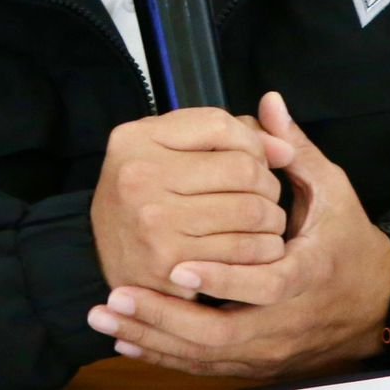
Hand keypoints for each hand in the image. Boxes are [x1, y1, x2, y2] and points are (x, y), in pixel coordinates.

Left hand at [86, 91, 389, 378]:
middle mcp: (285, 321)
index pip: (263, 285)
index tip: (175, 265)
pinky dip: (165, 357)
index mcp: (307, 275)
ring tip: (108, 319)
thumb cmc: (347, 242)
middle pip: (220, 336)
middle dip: (164, 319)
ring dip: (154, 340)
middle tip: (118, 296)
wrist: (374, 305)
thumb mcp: (330, 193)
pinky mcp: (255, 362)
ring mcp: (268, 348)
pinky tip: (127, 341)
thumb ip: (296, 151)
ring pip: (205, 357)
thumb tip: (268, 104)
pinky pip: (204, 367)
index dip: (220, 279)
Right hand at [90, 106, 294, 297]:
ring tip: (267, 223)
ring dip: (271, 219)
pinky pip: (242, 252)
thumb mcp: (166, 149)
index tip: (258, 159)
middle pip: (243, 169)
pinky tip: (260, 249)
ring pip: (251, 211)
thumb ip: (224, 135)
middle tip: (265, 197)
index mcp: (137, 139)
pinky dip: (263, 250)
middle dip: (268, 184)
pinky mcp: (170, 264)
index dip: (252, 142)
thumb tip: (284, 149)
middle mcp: (140, 176)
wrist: (105, 256)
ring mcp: (154, 222)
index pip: (221, 125)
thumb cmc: (145, 195)